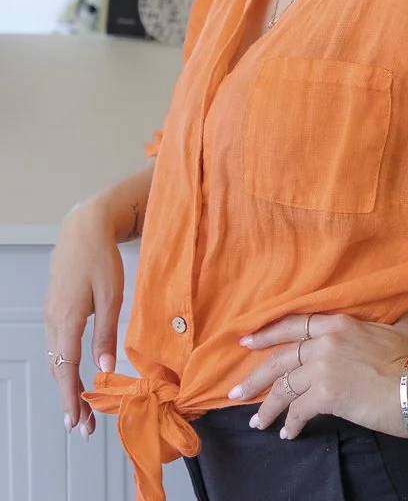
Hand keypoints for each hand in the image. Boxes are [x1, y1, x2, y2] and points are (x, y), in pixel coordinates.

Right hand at [44, 201, 124, 438]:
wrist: (84, 227)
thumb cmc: (101, 258)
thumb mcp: (111, 295)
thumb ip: (106, 332)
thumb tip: (104, 366)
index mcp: (67, 319)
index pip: (66, 368)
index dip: (72, 398)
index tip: (77, 421)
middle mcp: (53, 320)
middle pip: (58, 368)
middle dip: (69, 399)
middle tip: (83, 426)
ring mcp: (51, 314)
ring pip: (55, 357)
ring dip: (67, 384)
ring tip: (82, 406)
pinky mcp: (54, 307)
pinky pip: (56, 344)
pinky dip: (64, 365)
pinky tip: (73, 373)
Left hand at [228, 308, 407, 439]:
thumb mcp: (401, 328)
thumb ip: (395, 314)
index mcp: (337, 323)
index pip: (292, 324)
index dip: (266, 333)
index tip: (246, 341)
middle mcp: (324, 342)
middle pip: (279, 359)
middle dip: (254, 378)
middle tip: (236, 392)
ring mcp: (322, 367)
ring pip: (283, 387)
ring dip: (267, 408)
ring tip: (256, 422)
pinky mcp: (326, 394)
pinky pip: (298, 411)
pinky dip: (290, 424)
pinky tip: (287, 433)